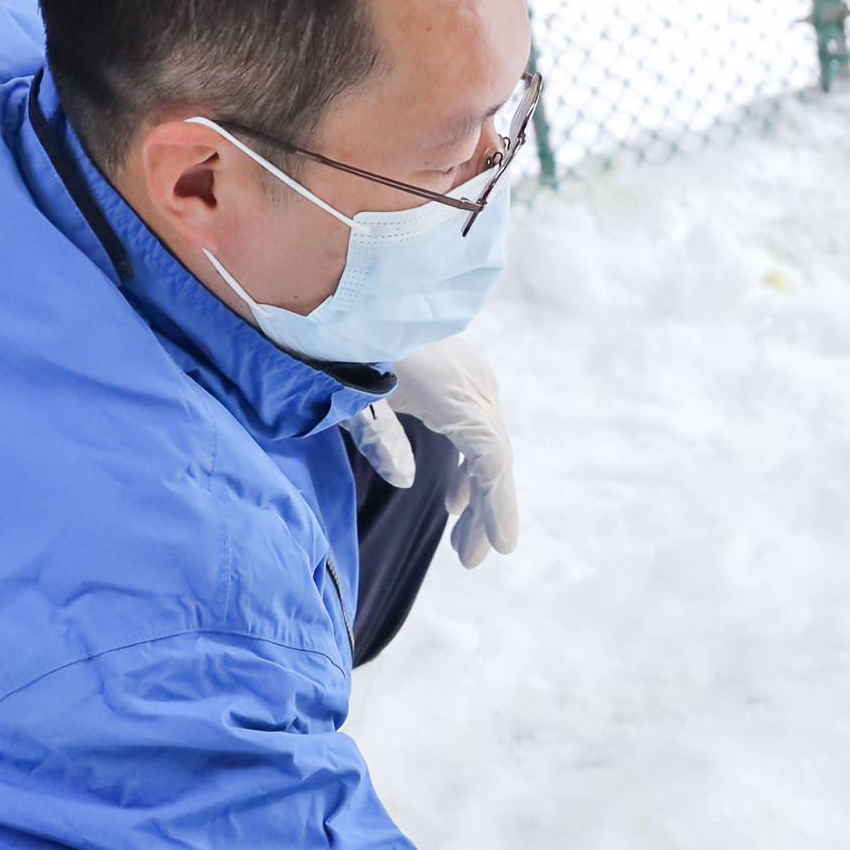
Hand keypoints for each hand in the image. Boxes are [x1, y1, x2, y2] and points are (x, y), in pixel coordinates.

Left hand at [357, 336, 519, 567]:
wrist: (353, 288)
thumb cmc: (347, 342)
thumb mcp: (355, 397)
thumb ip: (379, 439)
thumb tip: (405, 482)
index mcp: (455, 395)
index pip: (491, 460)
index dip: (498, 507)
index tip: (502, 547)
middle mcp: (475, 386)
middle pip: (494, 459)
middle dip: (486, 513)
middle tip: (470, 560)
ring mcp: (472, 379)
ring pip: (487, 447)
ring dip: (477, 494)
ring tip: (461, 542)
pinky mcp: (461, 377)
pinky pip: (475, 429)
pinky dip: (468, 467)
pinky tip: (453, 500)